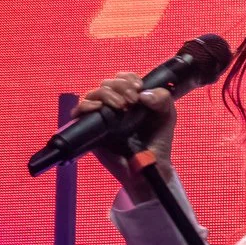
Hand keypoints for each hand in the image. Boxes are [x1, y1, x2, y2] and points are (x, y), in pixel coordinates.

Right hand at [72, 71, 175, 201]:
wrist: (150, 165)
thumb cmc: (157, 141)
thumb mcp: (167, 116)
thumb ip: (163, 99)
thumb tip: (144, 94)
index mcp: (130, 98)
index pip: (122, 79)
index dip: (129, 79)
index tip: (139, 88)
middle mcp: (113, 105)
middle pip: (107, 83)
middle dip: (120, 87)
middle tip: (133, 100)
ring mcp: (101, 116)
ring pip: (93, 94)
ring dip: (107, 94)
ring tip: (122, 107)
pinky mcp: (90, 129)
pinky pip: (79, 112)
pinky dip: (86, 106)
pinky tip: (99, 108)